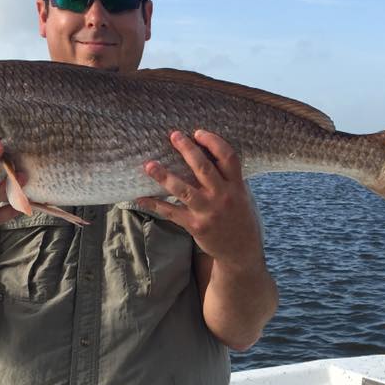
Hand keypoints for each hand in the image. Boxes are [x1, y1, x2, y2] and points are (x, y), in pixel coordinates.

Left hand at [136, 130, 262, 266]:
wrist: (241, 252)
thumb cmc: (240, 219)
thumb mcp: (243, 196)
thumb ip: (230, 179)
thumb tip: (210, 156)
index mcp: (237, 186)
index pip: (228, 157)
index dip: (213, 141)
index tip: (198, 132)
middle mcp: (223, 196)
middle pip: (204, 168)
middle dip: (187, 149)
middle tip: (173, 136)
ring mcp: (209, 212)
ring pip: (183, 190)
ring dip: (164, 176)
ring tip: (148, 165)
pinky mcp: (196, 226)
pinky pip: (171, 212)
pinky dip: (155, 205)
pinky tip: (141, 197)